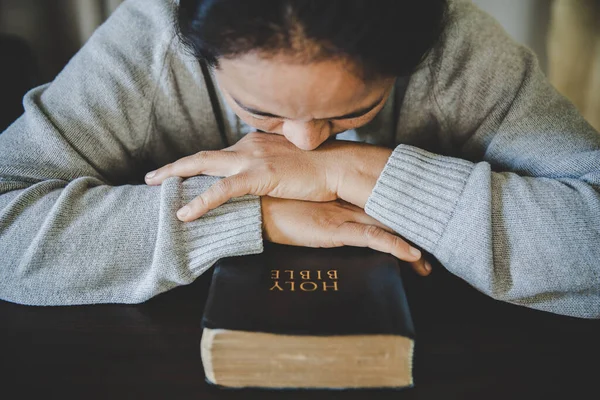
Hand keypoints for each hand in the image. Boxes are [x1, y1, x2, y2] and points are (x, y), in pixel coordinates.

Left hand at [144, 132, 392, 220]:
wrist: (340, 166)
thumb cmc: (322, 167)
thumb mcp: (292, 163)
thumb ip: (273, 167)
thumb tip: (268, 180)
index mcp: (256, 143)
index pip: (221, 156)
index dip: (200, 168)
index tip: (184, 178)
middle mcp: (249, 146)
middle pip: (203, 157)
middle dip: (175, 167)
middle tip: (153, 177)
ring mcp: (252, 159)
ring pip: (203, 166)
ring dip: (175, 176)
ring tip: (154, 188)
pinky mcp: (258, 175)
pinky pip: (221, 190)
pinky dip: (200, 202)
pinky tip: (184, 214)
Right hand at [261, 196, 431, 275]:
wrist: (253, 206)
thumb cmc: (269, 204)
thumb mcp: (297, 206)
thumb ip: (311, 208)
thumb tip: (315, 216)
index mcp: (339, 197)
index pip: (376, 204)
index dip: (397, 215)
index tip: (414, 226)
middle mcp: (346, 203)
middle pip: (388, 216)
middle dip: (410, 233)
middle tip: (432, 250)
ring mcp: (343, 215)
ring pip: (387, 228)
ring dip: (410, 246)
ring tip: (426, 266)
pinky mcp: (336, 228)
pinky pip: (373, 238)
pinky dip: (395, 246)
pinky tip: (412, 256)